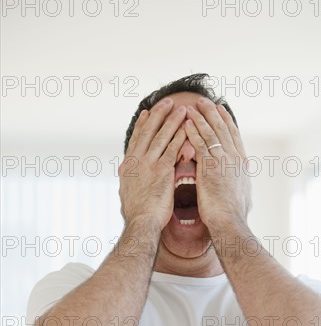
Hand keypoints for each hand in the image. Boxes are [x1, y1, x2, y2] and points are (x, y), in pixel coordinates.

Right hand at [119, 99, 186, 229]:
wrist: (140, 224)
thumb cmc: (137, 214)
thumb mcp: (128, 193)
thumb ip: (132, 180)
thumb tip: (128, 177)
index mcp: (127, 166)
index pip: (136, 139)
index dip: (143, 125)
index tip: (148, 112)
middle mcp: (136, 161)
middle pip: (148, 132)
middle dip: (158, 115)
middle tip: (167, 102)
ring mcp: (148, 165)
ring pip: (161, 137)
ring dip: (172, 121)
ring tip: (181, 109)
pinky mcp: (161, 172)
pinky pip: (172, 150)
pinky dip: (180, 138)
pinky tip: (187, 129)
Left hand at [185, 98, 250, 231]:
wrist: (230, 223)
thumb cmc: (233, 214)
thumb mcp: (240, 194)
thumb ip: (236, 183)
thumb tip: (239, 185)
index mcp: (242, 163)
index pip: (234, 135)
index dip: (226, 120)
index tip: (220, 109)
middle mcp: (235, 158)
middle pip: (223, 128)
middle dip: (213, 113)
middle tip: (204, 100)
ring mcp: (224, 161)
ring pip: (212, 133)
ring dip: (201, 118)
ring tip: (191, 106)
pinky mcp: (211, 167)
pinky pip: (201, 144)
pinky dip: (194, 131)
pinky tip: (186, 123)